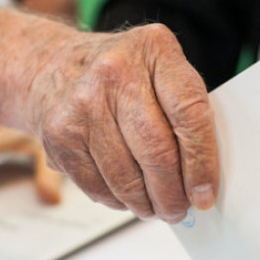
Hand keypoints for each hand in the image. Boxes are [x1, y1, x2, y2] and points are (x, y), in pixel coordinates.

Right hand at [24, 23, 219, 223]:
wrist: (53, 67)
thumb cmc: (120, 74)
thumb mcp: (159, 69)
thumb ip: (185, 111)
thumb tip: (203, 179)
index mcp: (154, 49)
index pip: (189, 114)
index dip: (201, 163)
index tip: (205, 193)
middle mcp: (115, 72)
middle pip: (156, 152)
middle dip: (172, 194)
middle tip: (179, 210)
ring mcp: (82, 103)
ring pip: (126, 176)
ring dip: (146, 204)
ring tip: (155, 208)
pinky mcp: (60, 134)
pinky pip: (97, 185)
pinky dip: (118, 200)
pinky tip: (126, 197)